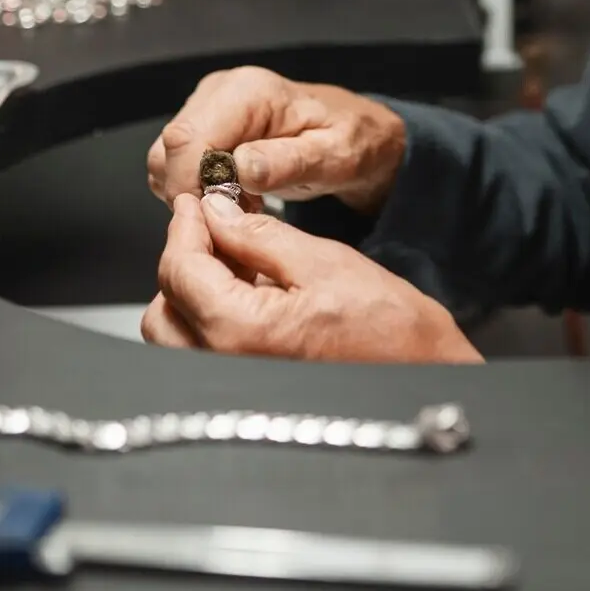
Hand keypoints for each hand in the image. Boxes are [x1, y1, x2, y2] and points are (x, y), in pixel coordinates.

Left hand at [141, 192, 482, 364]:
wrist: (424, 375)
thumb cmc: (391, 330)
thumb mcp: (324, 261)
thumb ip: (259, 235)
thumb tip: (217, 212)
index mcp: (240, 332)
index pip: (179, 270)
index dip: (184, 226)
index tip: (197, 201)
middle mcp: (226, 367)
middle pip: (164, 308)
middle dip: (182, 260)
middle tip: (212, 226)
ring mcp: (234, 384)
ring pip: (176, 336)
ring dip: (192, 292)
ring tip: (232, 259)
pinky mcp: (247, 389)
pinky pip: (203, 353)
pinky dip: (209, 317)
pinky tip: (245, 291)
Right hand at [146, 67, 406, 214]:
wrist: (355, 134)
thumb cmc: (351, 142)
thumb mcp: (335, 158)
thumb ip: (288, 162)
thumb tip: (240, 168)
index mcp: (249, 91)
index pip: (188, 140)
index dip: (192, 187)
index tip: (221, 219)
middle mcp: (219, 91)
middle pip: (169, 151)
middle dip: (195, 194)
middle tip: (241, 216)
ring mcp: (207, 107)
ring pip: (166, 161)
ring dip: (196, 195)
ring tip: (245, 206)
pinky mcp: (204, 125)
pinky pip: (176, 166)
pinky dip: (198, 191)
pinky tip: (236, 198)